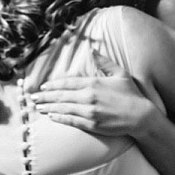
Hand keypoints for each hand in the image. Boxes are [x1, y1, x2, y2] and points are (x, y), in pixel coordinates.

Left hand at [29, 51, 158, 138]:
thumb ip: (104, 62)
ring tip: (38, 107)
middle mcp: (88, 97)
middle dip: (45, 97)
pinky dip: (59, 118)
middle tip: (33, 98)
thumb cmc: (132, 95)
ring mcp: (89, 112)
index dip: (53, 85)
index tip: (42, 87)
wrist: (142, 117)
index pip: (67, 83)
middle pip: (61, 96)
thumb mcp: (120, 73)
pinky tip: (51, 116)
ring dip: (49, 107)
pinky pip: (71, 120)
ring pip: (63, 108)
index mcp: (93, 83)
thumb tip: (92, 50)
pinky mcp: (92, 124)